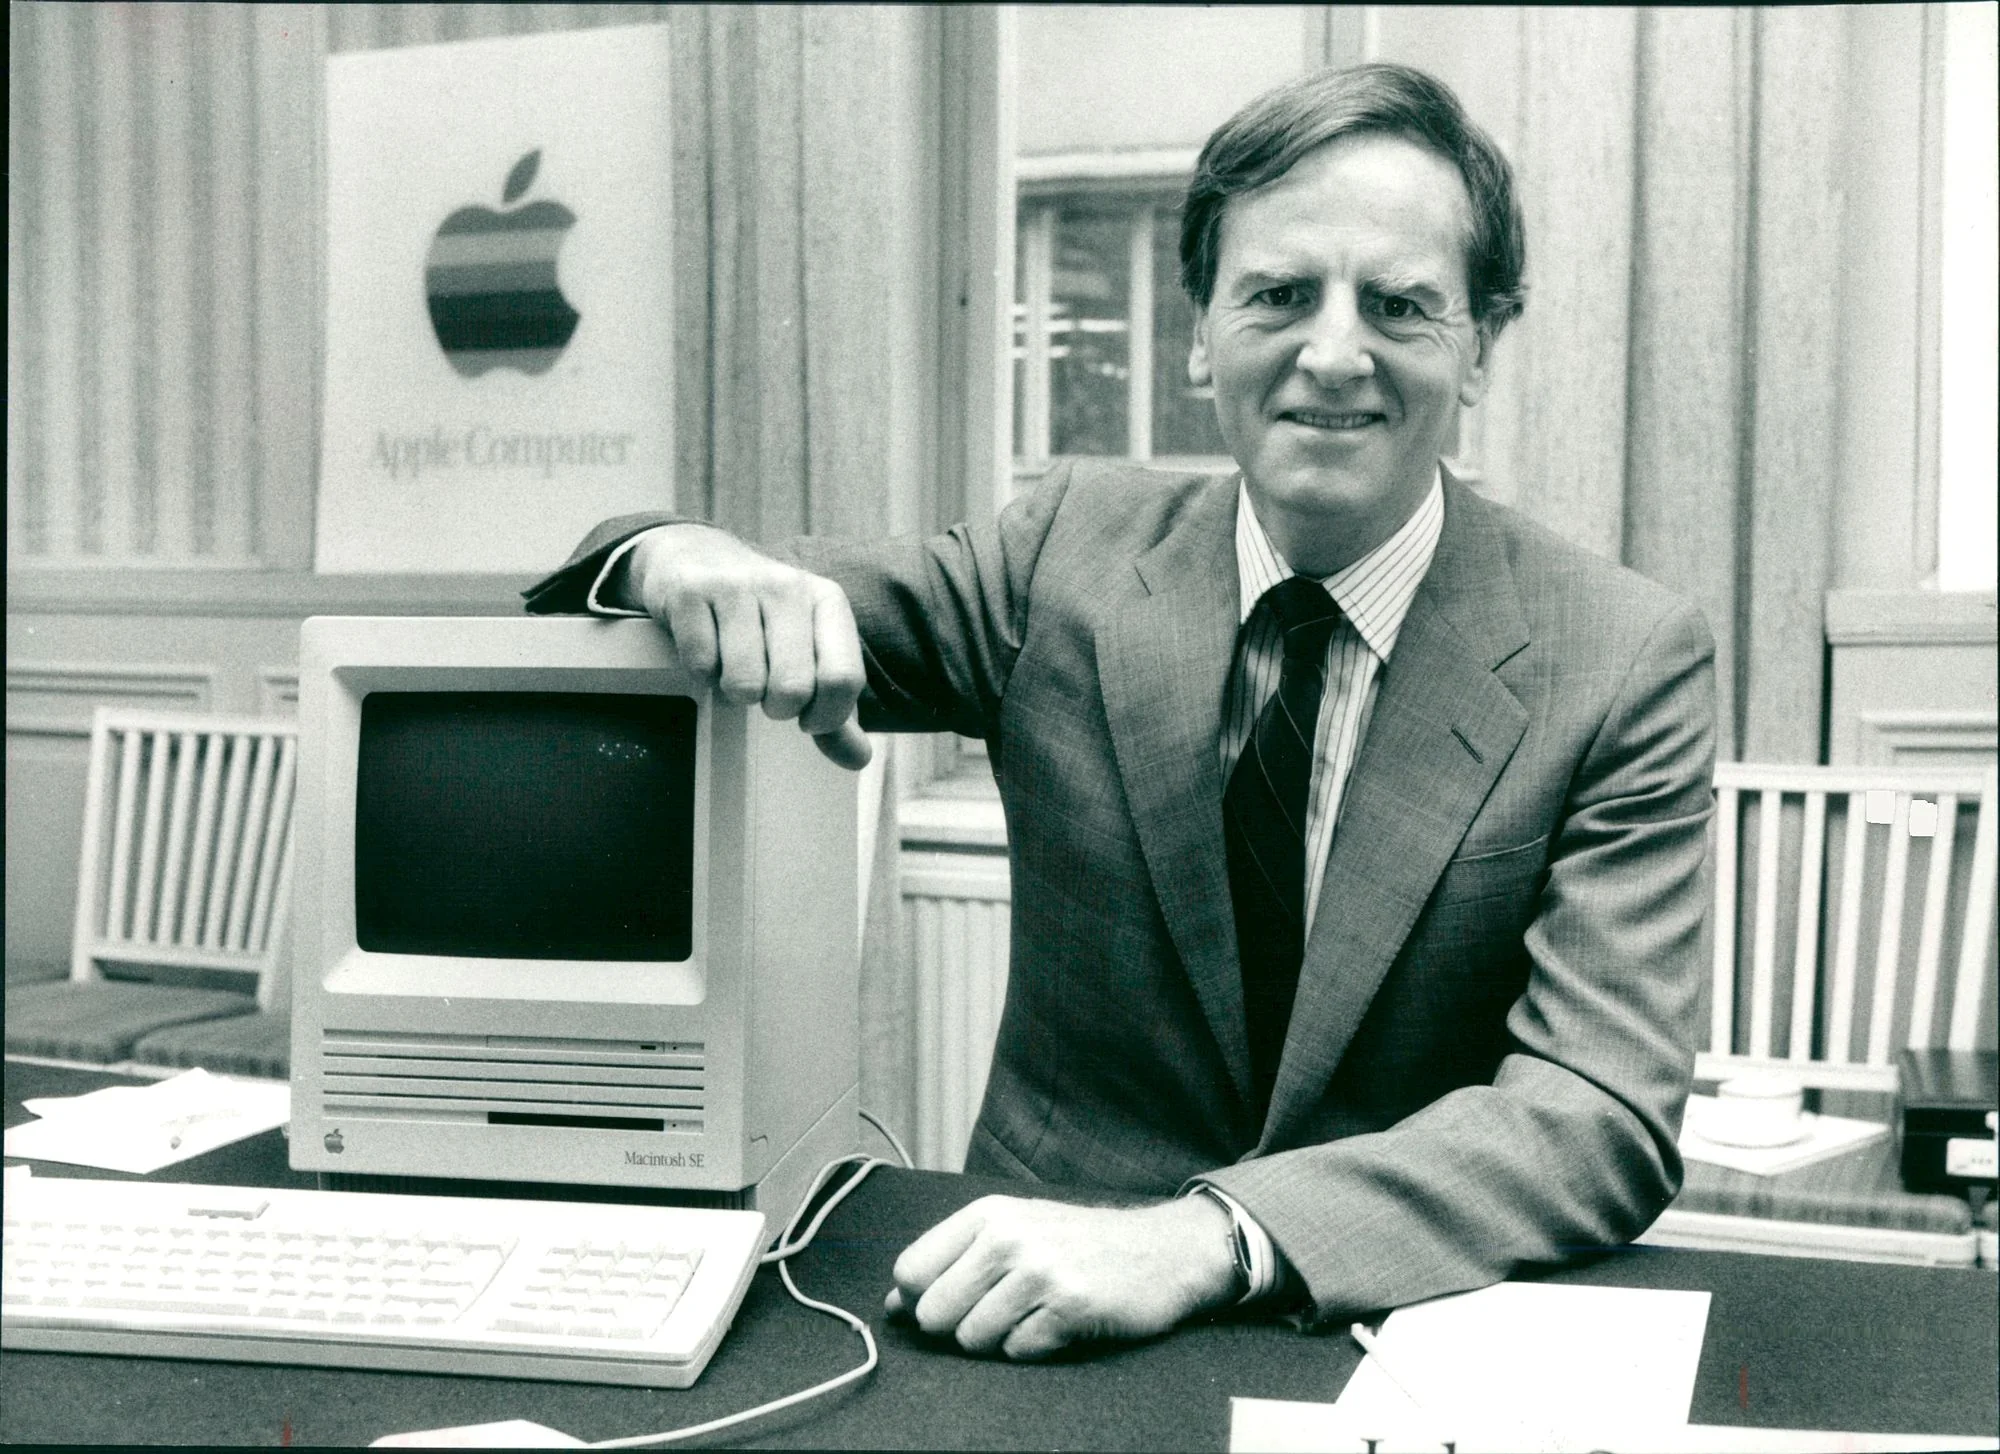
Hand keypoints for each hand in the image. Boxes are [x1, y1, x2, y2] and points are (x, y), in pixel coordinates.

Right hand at [620, 524, 870, 768]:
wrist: (694, 555)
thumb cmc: (759, 615)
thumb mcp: (807, 651)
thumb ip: (835, 707)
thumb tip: (858, 758)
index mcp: (827, 601)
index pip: (843, 678)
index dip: (825, 716)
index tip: (808, 717)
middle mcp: (787, 586)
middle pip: (792, 688)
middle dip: (775, 707)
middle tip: (765, 689)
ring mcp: (736, 585)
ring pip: (744, 683)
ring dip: (735, 692)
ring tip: (734, 666)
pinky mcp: (690, 592)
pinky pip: (701, 666)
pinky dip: (702, 673)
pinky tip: (707, 648)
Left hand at [884, 1194, 1240, 1359]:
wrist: (1162, 1251)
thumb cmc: (1081, 1244)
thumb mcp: (1013, 1233)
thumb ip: (950, 1262)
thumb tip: (893, 1302)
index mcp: (987, 1214)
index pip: (910, 1270)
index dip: (922, 1298)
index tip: (951, 1298)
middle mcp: (1008, 1235)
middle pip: (933, 1313)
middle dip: (959, 1325)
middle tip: (1000, 1309)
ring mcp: (1039, 1269)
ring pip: (972, 1338)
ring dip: (999, 1338)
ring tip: (1032, 1313)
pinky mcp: (1068, 1305)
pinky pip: (1018, 1351)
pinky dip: (1034, 1346)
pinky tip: (1058, 1323)